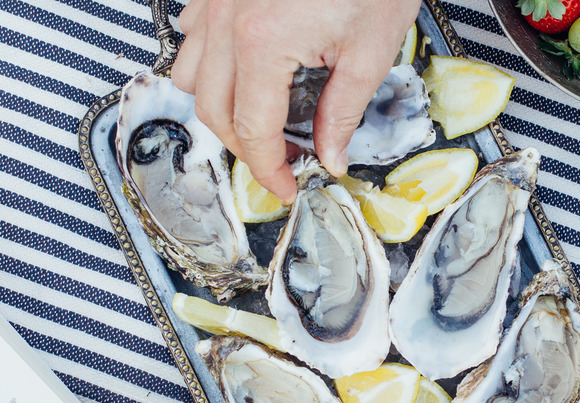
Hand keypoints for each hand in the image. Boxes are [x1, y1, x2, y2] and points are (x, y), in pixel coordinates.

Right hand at [171, 0, 420, 202]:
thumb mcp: (370, 51)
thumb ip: (343, 111)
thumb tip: (331, 155)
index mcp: (263, 44)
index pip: (254, 131)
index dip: (270, 170)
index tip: (288, 188)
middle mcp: (228, 23)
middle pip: (214, 111)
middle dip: (245, 148)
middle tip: (280, 164)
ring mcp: (217, 3)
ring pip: (190, 75)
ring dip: (219, 108)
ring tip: (260, 122)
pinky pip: (192, 36)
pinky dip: (209, 64)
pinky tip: (242, 71)